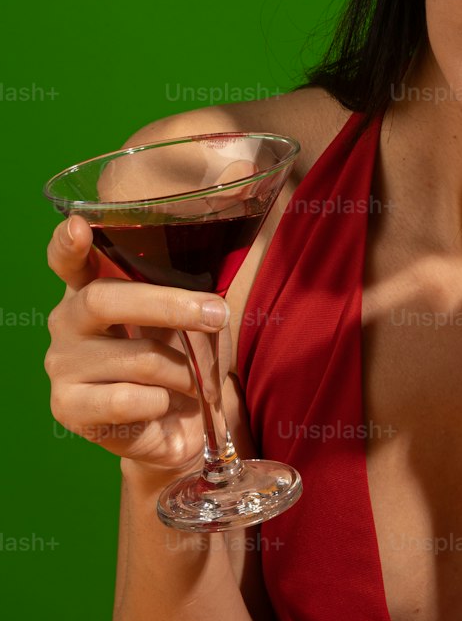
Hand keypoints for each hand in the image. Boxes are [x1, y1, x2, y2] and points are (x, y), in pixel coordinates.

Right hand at [44, 214, 232, 473]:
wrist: (182, 430)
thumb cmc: (188, 357)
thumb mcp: (196, 309)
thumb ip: (199, 268)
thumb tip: (241, 190)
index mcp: (93, 287)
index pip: (68, 258)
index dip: (68, 242)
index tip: (79, 224)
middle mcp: (67, 321)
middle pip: (108, 301)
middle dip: (171, 306)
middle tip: (219, 314)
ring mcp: (62, 366)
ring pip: (136, 357)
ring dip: (185, 371)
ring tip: (196, 381)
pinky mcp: (69, 409)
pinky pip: (130, 400)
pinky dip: (166, 403)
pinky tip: (167, 406)